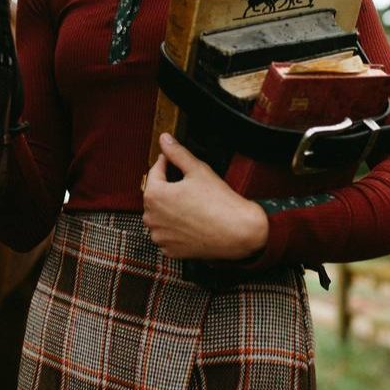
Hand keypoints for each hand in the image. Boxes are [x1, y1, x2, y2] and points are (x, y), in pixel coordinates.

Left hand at [142, 133, 269, 261]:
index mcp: (154, 196)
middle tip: (187, 185)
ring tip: (190, 204)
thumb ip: (177, 153)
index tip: (172, 161)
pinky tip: (190, 221)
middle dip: (167, 188)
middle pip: (155, 196)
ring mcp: (160, 236)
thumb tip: (165, 139)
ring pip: (159, 216)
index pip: (154, 172)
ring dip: (169, 209)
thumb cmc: (219, 202)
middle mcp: (152, 218)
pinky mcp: (169, 250)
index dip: (165, 163)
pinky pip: (166, 234)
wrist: (238, 232)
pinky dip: (174, 228)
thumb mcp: (198, 170)